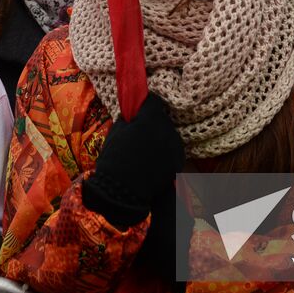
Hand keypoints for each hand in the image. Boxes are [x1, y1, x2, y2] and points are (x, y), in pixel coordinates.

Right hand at [82, 93, 184, 227]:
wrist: (123, 190)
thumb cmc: (114, 158)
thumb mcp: (117, 131)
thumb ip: (129, 118)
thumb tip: (134, 113)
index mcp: (151, 117)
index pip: (154, 102)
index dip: (146, 106)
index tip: (139, 112)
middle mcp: (168, 128)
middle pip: (163, 119)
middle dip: (153, 123)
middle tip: (141, 134)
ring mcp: (176, 145)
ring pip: (170, 134)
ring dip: (161, 138)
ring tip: (147, 151)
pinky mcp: (179, 161)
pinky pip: (174, 150)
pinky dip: (166, 153)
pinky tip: (154, 161)